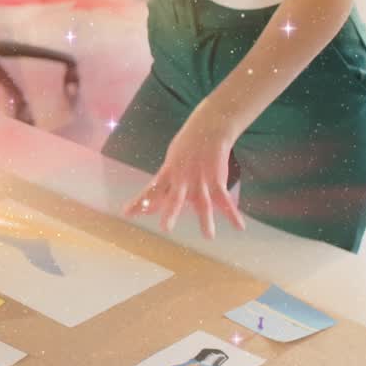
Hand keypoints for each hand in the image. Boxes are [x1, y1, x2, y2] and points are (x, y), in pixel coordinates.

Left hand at [122, 108, 247, 238]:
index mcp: (168, 174)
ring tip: (209, 236)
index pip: (151, 190)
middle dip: (171, 213)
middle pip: (175, 198)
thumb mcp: (168, 166)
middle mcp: (183, 179)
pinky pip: (225, 200)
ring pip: (203, 203)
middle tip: (166, 228)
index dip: (139, 202)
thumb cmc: (185, 149)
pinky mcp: (216, 180)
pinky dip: (232, 214)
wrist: (208, 128)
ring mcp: (200, 180)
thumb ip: (161, 189)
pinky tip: (239, 227)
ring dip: (206, 220)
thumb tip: (148, 208)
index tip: (126, 213)